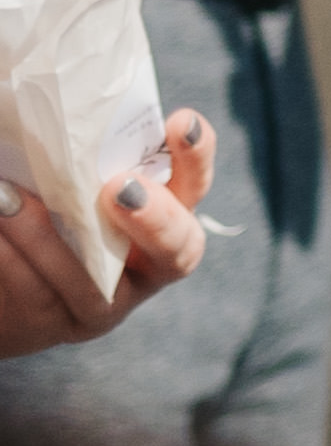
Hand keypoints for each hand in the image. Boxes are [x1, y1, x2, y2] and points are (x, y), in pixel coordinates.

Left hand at [0, 109, 214, 358]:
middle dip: (155, 218)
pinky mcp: (62, 327)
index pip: (194, 184)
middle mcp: (149, 264)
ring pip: (92, 281)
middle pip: (178, 250)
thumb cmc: (37, 213)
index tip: (180, 121)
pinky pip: (40, 297)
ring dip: (46, 239)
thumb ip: (77, 163)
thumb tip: (56, 118)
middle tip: (118, 188)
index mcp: (161, 215)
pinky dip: (12, 262)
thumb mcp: (65, 184)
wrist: (0, 288)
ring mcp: (111, 304)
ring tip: (6, 199)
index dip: (197, 156)